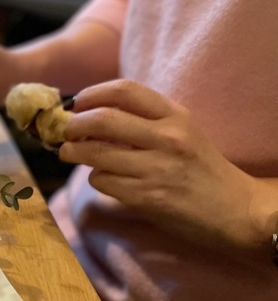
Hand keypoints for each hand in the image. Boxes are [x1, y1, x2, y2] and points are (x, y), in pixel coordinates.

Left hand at [59, 79, 273, 252]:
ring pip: (94, 153)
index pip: (124, 91)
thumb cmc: (199, 168)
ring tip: (69, 153)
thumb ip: (144, 119)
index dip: (92, 94)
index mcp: (176, 116)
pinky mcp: (147, 197)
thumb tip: (90, 112)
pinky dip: (94, 178)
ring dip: (72, 153)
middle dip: (74, 125)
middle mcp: (168, 138)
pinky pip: (103, 181)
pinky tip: (102, 177)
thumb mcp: (182, 131)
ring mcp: (157, 169)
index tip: (77, 104)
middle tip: (66, 132)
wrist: (234, 209)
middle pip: (102, 120)